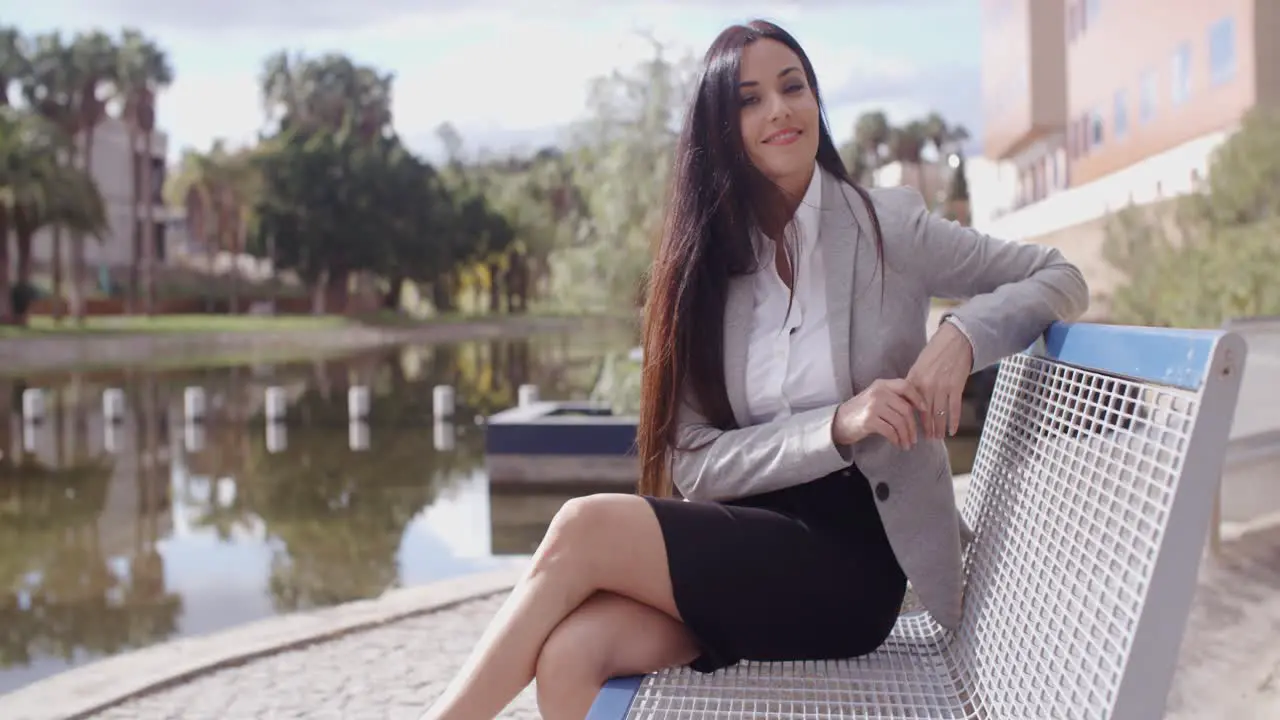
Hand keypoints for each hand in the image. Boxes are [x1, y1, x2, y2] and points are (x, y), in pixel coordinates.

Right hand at [832, 378, 928, 449]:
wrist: (839, 421)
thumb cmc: (861, 411)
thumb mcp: (876, 397)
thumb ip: (893, 397)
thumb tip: (918, 406)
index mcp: (882, 384)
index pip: (906, 386)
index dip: (918, 398)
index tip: (925, 411)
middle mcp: (878, 392)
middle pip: (906, 408)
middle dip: (913, 426)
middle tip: (915, 438)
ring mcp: (873, 405)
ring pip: (899, 421)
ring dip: (906, 435)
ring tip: (907, 444)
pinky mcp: (869, 420)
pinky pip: (890, 431)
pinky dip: (896, 439)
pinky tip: (897, 444)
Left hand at [907, 320, 974, 438]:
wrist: (955, 341)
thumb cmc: (935, 352)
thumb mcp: (918, 366)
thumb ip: (914, 383)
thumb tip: (910, 400)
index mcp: (914, 381)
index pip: (910, 405)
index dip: (911, 419)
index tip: (910, 428)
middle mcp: (926, 386)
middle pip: (924, 413)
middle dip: (925, 428)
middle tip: (926, 439)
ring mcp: (942, 388)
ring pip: (939, 414)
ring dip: (938, 427)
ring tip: (938, 437)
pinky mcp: (956, 387)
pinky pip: (954, 408)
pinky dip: (954, 421)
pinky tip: (952, 431)